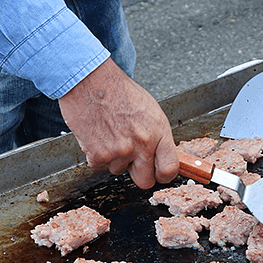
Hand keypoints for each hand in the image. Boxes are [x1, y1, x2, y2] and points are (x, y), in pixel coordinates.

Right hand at [58, 58, 177, 188]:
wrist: (92, 81)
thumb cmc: (120, 92)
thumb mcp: (150, 111)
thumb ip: (156, 135)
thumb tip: (160, 154)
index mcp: (159, 132)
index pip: (170, 168)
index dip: (164, 176)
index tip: (159, 175)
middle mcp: (142, 144)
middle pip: (145, 181)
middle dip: (138, 174)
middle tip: (131, 161)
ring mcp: (121, 151)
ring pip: (118, 170)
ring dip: (113, 158)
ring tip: (110, 135)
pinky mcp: (99, 155)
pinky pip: (98, 165)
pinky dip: (95, 154)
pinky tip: (97, 135)